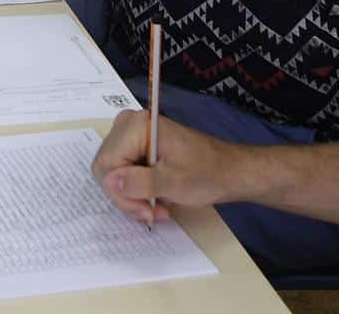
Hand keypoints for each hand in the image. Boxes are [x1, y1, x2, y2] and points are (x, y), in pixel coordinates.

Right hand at [90, 110, 239, 225]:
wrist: (231, 170)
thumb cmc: (206, 173)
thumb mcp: (173, 182)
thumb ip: (139, 182)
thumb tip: (109, 183)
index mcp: (135, 127)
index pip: (106, 164)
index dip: (121, 192)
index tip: (146, 211)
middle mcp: (127, 125)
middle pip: (107, 168)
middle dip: (127, 196)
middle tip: (152, 213)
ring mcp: (131, 134)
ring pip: (113, 173)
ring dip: (133, 197)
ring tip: (157, 209)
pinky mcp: (137, 145)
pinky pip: (123, 171)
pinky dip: (136, 189)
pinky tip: (155, 199)